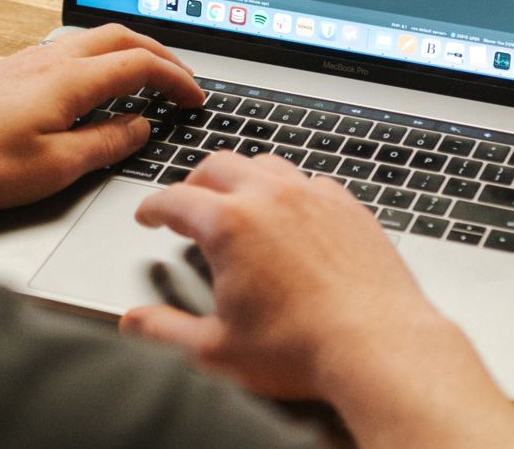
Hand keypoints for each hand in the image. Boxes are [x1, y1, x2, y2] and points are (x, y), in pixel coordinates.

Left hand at [0, 24, 205, 210]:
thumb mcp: (54, 168)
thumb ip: (105, 144)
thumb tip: (139, 129)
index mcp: (69, 81)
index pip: (140, 64)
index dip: (176, 80)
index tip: (195, 98)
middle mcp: (52, 61)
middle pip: (122, 37)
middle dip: (161, 55)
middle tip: (183, 80)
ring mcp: (30, 61)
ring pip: (96, 39)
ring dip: (131, 51)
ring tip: (149, 76)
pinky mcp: (13, 71)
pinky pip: (72, 50)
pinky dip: (103, 58)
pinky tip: (98, 82)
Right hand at [120, 151, 444, 398]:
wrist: (379, 346)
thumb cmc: (304, 348)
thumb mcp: (216, 349)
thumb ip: (166, 330)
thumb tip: (135, 322)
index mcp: (230, 224)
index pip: (174, 199)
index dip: (152, 207)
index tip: (148, 215)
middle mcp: (271, 198)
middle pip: (219, 166)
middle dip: (194, 181)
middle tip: (186, 200)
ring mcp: (315, 197)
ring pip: (267, 164)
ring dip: (243, 176)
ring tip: (236, 198)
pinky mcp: (349, 207)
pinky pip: (311, 182)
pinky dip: (291, 190)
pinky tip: (292, 212)